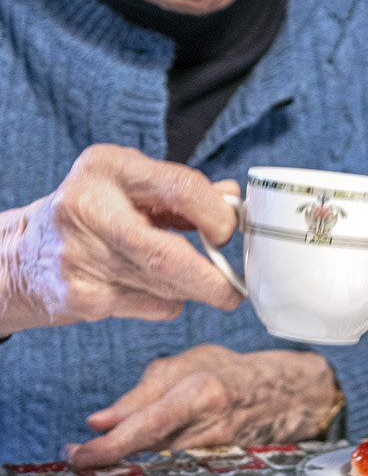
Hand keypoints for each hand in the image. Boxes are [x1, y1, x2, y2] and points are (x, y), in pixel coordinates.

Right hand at [0, 144, 242, 333]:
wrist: (24, 255)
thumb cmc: (93, 212)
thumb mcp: (132, 184)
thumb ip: (183, 191)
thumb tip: (233, 200)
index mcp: (108, 168)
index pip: (182, 189)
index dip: (218, 216)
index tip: (230, 232)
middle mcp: (88, 210)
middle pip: (171, 257)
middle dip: (213, 280)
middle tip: (235, 289)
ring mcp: (82, 259)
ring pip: (166, 287)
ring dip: (195, 290)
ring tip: (199, 281)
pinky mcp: (83, 298)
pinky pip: (153, 306)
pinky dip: (168, 302)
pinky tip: (152, 287)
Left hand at [66, 345, 336, 468]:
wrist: (283, 396)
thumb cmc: (233, 372)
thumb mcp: (187, 363)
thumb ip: (142, 392)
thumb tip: (99, 422)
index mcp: (201, 392)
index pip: (146, 425)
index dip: (108, 446)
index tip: (79, 453)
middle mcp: (210, 427)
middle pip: (147, 450)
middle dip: (110, 454)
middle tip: (80, 453)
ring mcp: (215, 450)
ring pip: (158, 460)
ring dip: (130, 455)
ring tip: (112, 445)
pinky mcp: (216, 465)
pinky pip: (174, 465)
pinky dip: (153, 458)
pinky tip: (145, 449)